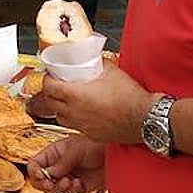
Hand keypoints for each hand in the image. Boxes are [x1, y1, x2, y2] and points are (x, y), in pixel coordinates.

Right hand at [27, 136, 104, 192]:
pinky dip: (72, 190)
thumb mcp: (76, 150)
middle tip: (50, 184)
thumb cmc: (96, 145)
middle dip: (44, 184)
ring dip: (59, 188)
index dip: (34, 172)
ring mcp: (67, 176)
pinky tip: (79, 183)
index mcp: (53, 153)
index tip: (42, 176)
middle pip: (40, 180)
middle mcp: (58, 166)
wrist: (114, 155)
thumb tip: (49, 174)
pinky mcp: (78, 186)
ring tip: (68, 182)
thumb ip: (62, 163)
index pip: (35, 164)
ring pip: (52, 190)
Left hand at [33, 61, 157, 143]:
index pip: (49, 87)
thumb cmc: (130, 97)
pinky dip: (73, 119)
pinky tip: (82, 113)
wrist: (145, 118)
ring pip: (59, 117)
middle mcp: (75, 112)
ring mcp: (82, 126)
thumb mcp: (112, 71)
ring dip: (59, 108)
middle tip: (56, 85)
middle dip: (50, 93)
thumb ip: (98, 63)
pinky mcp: (91, 134)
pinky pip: (74, 127)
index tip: (51, 75)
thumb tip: (93, 58)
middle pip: (50, 103)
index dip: (47, 79)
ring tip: (67, 100)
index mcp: (76, 96)